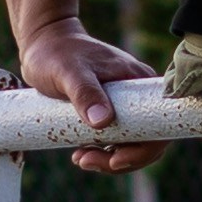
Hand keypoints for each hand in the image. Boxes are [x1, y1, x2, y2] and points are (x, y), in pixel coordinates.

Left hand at [16, 16, 161, 174]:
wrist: (42, 41)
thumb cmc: (56, 52)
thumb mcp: (68, 72)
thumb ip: (85, 92)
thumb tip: (103, 121)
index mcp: (138, 82)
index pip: (159, 125)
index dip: (144, 150)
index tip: (115, 159)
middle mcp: (137, 93)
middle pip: (147, 139)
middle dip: (122, 160)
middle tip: (87, 161)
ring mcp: (124, 102)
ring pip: (131, 142)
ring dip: (110, 159)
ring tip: (80, 158)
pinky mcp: (109, 108)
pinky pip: (116, 137)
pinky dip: (103, 151)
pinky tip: (81, 153)